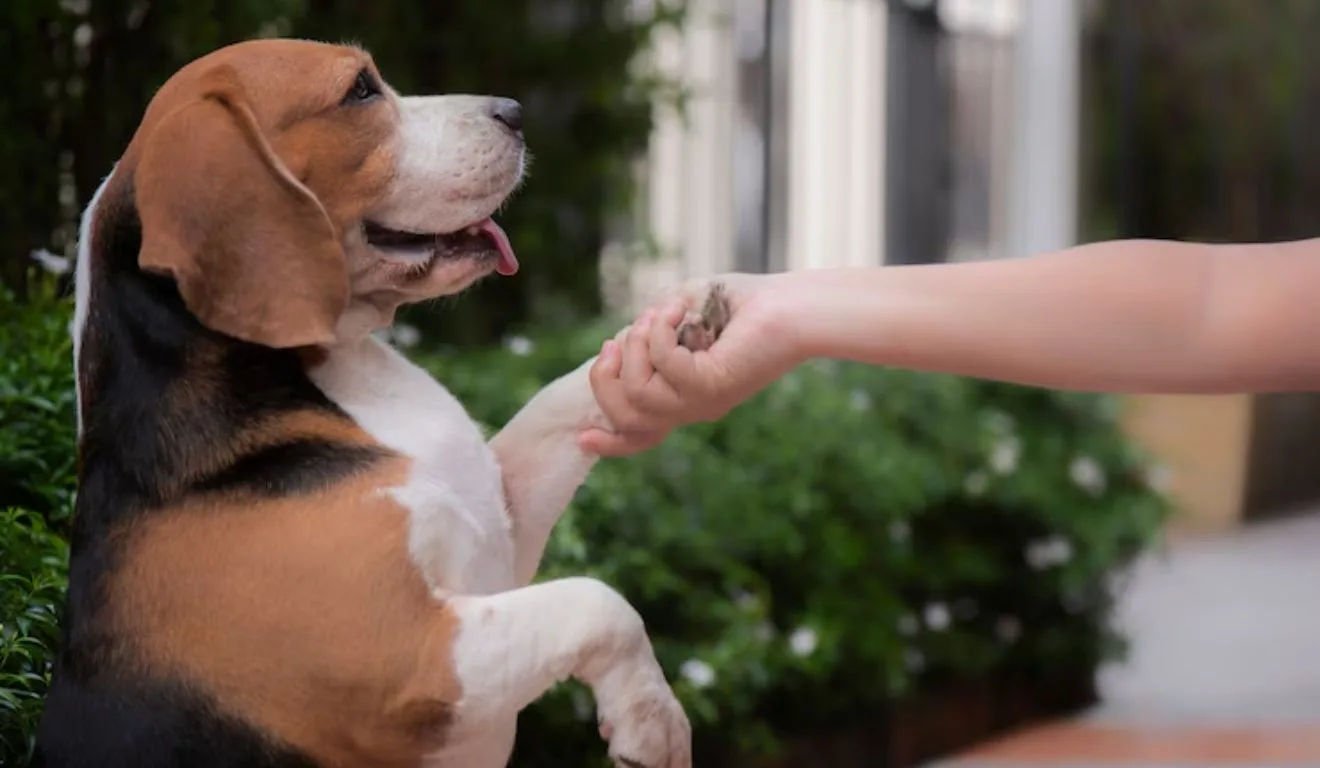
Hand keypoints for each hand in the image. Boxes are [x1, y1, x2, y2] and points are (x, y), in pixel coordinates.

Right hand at [579, 273, 803, 456]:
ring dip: (635, 348)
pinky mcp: (713, 385)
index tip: (582, 438)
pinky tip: (676, 311)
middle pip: (627, 419)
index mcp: (686, 398)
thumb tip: (625, 338)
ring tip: (656, 317)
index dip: (610, 444)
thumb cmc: (742, 304)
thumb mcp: (683, 313)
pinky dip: (658, 332)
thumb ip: (650, 329)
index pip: (643, 435)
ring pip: (638, 394)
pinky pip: (663, 366)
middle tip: (613, 344)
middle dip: (605, 380)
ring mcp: (703, 401)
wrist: (794, 307)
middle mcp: (693, 408)